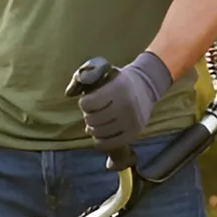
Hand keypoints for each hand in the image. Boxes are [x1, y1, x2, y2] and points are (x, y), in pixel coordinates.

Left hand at [76, 52, 172, 167]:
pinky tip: (100, 134)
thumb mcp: (105, 72)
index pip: (88, 104)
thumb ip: (85, 78)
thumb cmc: (119, 80)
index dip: (84, 103)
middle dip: (88, 116)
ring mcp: (131, 120)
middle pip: (92, 120)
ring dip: (93, 128)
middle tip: (93, 113)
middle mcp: (126, 105)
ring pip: (99, 133)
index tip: (88, 101)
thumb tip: (68, 92)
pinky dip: (101, 140)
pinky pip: (110, 143)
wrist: (147, 84)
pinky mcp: (134, 132)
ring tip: (96, 122)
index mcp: (118, 88)